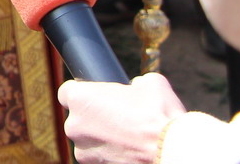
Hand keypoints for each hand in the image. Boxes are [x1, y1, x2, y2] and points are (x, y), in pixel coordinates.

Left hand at [59, 72, 184, 163]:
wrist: (172, 151)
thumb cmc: (159, 115)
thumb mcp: (150, 83)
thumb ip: (133, 83)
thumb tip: (136, 87)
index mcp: (79, 98)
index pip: (67, 93)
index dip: (83, 94)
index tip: (96, 98)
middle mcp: (74, 125)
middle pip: (78, 118)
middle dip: (95, 117)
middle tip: (119, 117)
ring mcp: (83, 151)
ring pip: (88, 140)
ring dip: (103, 138)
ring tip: (128, 136)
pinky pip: (99, 156)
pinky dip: (111, 154)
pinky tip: (129, 149)